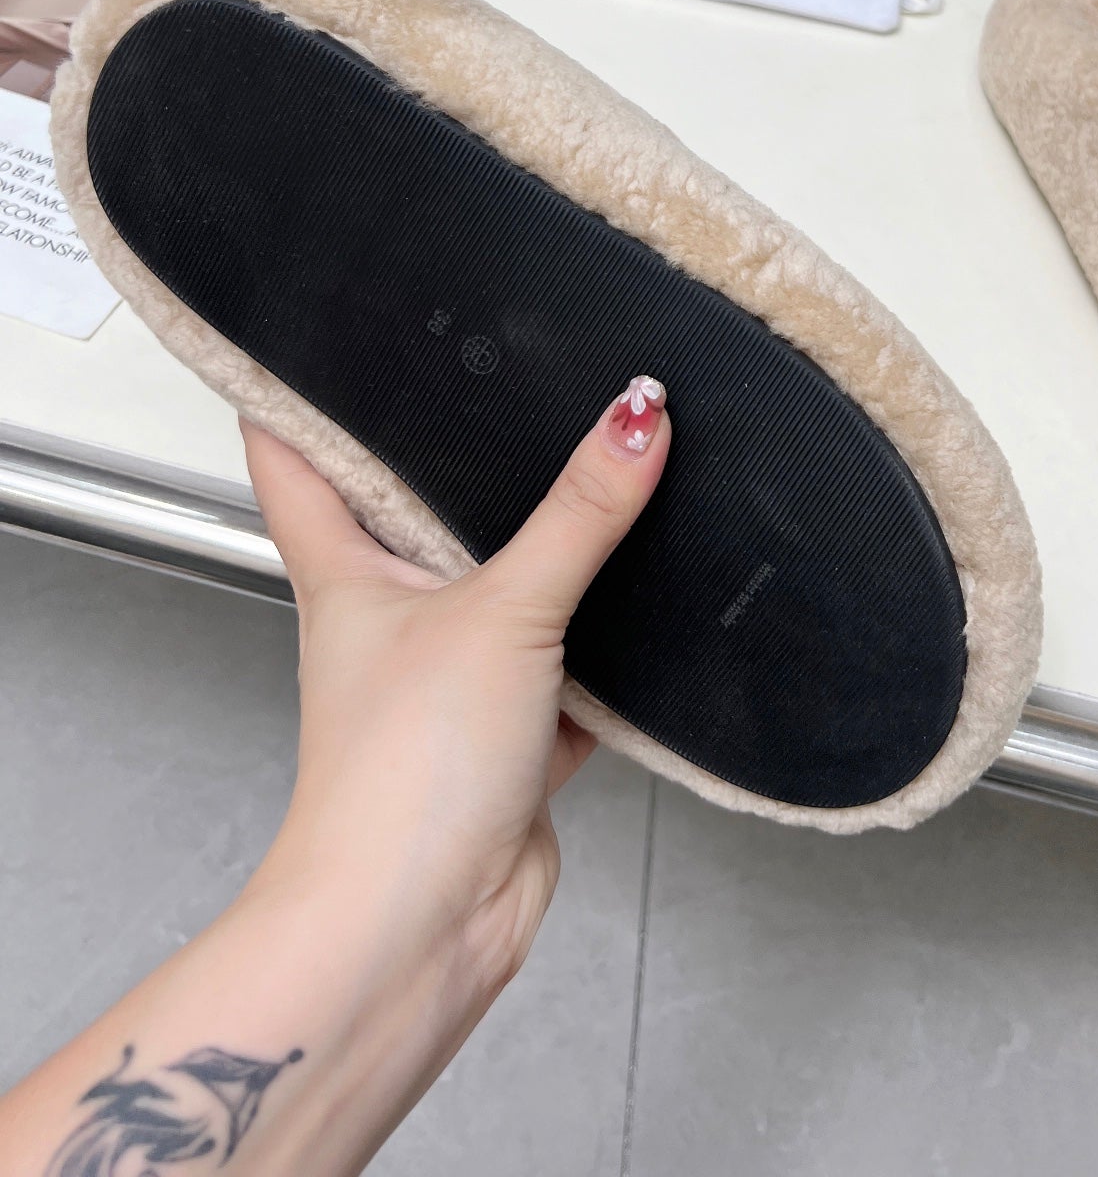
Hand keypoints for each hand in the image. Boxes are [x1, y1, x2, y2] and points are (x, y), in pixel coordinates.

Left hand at [242, 374, 669, 1000]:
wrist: (422, 923)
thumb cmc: (400, 777)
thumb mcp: (501, 610)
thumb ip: (577, 513)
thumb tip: (635, 416)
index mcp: (345, 571)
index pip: (296, 458)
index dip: (291, 391)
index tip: (310, 329)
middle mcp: (391, 616)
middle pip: (414, 513)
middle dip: (457, 458)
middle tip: (502, 378)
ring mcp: (450, 676)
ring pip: (506, 589)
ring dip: (549, 552)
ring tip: (599, 474)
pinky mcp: (510, 734)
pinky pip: (568, 667)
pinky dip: (606, 645)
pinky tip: (649, 609)